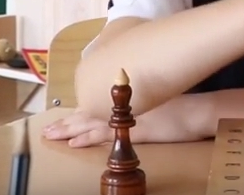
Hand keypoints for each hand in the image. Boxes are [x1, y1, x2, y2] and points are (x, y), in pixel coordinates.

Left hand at [42, 94, 209, 146]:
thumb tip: (128, 105)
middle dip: (67, 123)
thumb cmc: (182, 104)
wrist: (197, 111)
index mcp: (128, 100)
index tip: (60, 118)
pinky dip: (87, 139)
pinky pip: (105, 135)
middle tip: (46, 130)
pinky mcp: (132, 132)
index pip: (96, 107)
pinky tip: (73, 143)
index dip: (77, 114)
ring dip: (70, 130)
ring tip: (51, 136)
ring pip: (91, 124)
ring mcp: (127, 120)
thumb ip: (140, 102)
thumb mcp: (157, 99)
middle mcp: (124, 107)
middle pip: (88, 115)